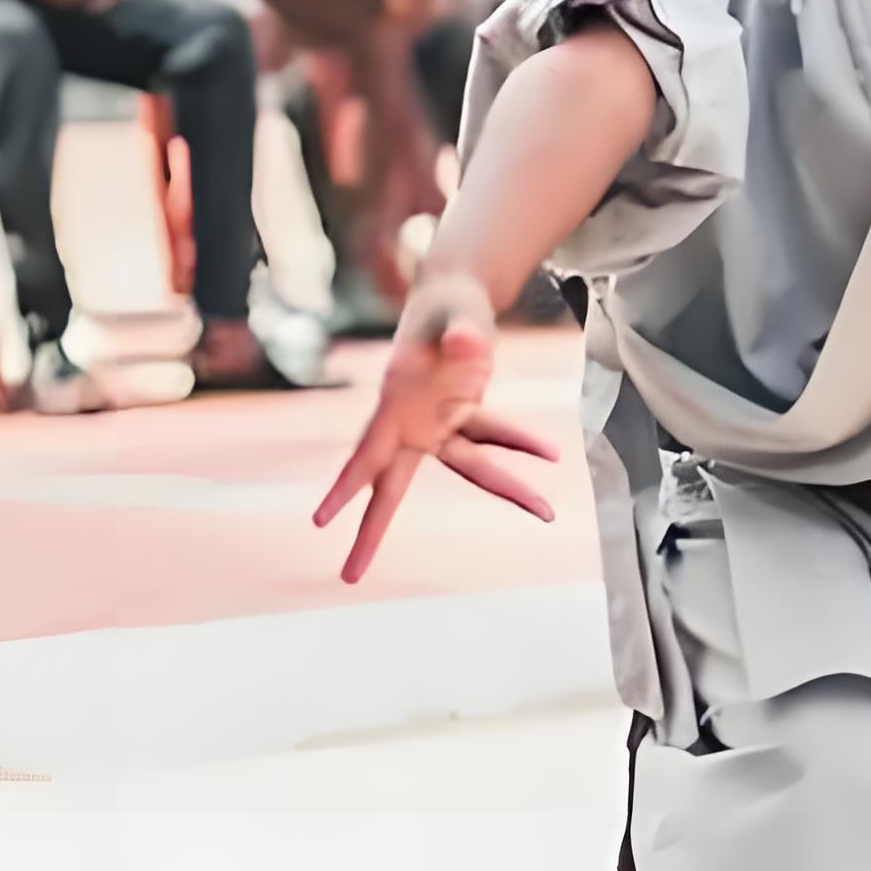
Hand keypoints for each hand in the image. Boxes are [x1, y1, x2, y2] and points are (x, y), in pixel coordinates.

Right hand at [312, 272, 559, 584]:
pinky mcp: (462, 415)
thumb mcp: (456, 314)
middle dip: (371, 532)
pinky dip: (521, 445)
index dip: (345, 487)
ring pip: (469, 465)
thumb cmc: (447, 303)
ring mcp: (436, 421)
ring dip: (508, 488)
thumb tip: (470, 348)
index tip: (319, 520)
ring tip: (547, 511)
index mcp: (395, 398)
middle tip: (349, 576)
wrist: (455, 294)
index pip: (365, 453)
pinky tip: (551, 455)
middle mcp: (409, 419)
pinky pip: (491, 436)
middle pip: (388, 485)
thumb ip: (462, 332)